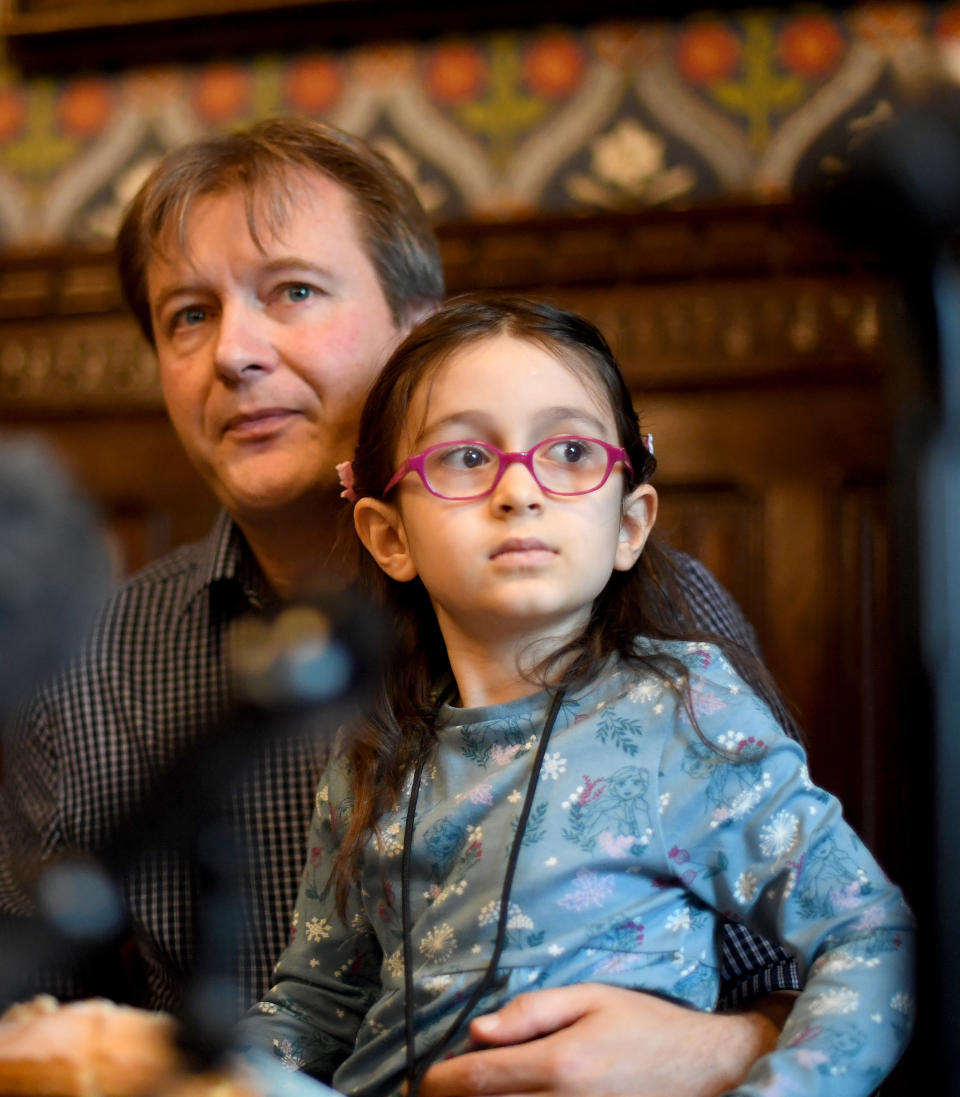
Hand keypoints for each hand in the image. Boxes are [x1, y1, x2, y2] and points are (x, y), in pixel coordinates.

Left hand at [417, 983, 788, 1096]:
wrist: (705, 1068)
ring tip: (472, 1093)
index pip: (474, 1081)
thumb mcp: (590, 998)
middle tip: (438, 1089)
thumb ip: (531, 1012)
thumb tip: (477, 1030)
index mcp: (558, 1065)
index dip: (436, 1082)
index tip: (421, 1078)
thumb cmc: (645, 1025)